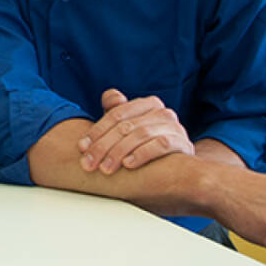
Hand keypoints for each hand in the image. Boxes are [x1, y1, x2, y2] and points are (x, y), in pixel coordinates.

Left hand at [79, 89, 193, 173]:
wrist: (178, 167)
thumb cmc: (146, 145)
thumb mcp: (128, 128)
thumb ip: (116, 112)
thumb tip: (110, 97)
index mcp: (147, 104)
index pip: (116, 114)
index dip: (96, 131)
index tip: (82, 147)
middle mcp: (163, 112)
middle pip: (125, 126)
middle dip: (103, 146)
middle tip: (88, 163)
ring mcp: (175, 127)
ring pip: (140, 134)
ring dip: (119, 152)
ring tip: (105, 168)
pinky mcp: (184, 143)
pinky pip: (161, 145)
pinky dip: (142, 153)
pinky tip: (128, 164)